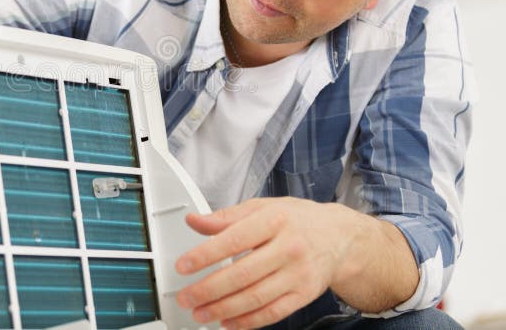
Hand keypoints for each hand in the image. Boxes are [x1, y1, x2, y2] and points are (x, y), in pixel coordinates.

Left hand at [175, 197, 359, 328]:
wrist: (340, 237)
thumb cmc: (297, 219)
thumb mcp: (262, 207)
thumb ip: (226, 217)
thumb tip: (195, 221)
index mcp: (274, 221)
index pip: (234, 239)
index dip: (205, 255)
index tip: (184, 266)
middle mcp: (288, 248)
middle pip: (243, 274)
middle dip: (209, 289)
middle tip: (187, 297)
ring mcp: (298, 274)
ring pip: (256, 297)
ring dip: (224, 309)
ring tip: (201, 313)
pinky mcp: (305, 294)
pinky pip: (274, 312)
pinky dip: (249, 321)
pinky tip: (229, 322)